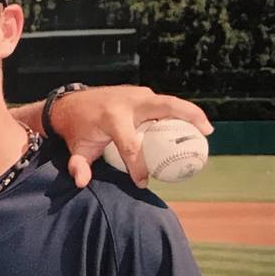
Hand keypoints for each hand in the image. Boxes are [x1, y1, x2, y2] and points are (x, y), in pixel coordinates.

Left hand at [48, 86, 211, 187]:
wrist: (69, 105)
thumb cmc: (76, 129)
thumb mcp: (76, 149)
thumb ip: (78, 166)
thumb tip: (81, 182)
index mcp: (112, 118)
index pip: (131, 145)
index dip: (139, 166)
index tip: (142, 182)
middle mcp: (128, 102)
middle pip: (165, 107)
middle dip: (188, 118)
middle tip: (206, 134)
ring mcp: (136, 94)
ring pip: (169, 101)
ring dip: (190, 112)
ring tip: (206, 129)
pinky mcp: (141, 93)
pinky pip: (164, 102)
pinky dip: (179, 111)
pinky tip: (191, 125)